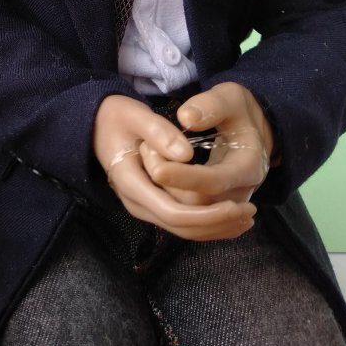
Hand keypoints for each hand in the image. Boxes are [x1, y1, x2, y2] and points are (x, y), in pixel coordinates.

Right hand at [93, 94, 255, 240]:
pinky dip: (206, 224)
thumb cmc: (115, 116)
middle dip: (217, 223)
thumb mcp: (134, 114)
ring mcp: (143, 206)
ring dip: (215, 228)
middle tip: (250, 212)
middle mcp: (136, 202)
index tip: (235, 204)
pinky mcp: (152, 204)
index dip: (206, 214)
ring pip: (183, 230)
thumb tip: (186, 155)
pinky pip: (181, 222)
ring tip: (247, 217)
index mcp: (130, 182)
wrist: (95, 124)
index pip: (172, 211)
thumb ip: (158, 132)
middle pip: (181, 227)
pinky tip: (229, 217)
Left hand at [141, 83, 271, 206]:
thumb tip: (186, 119)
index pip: (215, 182)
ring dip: (165, 189)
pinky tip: (152, 169)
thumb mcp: (230, 97)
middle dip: (169, 182)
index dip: (185, 178)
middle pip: (200, 203)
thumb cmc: (238, 111)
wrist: (250, 129)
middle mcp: (240, 190)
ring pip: (191, 210)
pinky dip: (168, 194)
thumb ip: (211, 105)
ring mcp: (227, 201)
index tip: (157, 170)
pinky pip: (189, 209)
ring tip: (148, 154)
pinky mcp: (214, 204)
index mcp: (249, 166)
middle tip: (146, 149)